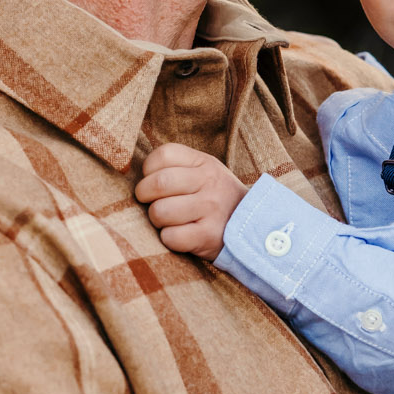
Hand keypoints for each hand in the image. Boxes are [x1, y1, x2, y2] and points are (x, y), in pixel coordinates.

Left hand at [136, 144, 247, 258]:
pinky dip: (169, 239)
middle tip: (151, 203)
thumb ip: (178, 166)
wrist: (254, 227)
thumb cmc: (217, 198)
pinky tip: (181, 235)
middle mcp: (209, 183)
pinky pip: (171, 237)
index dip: (149, 170)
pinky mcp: (208, 236)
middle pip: (158, 183)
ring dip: (157, 220)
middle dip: (144, 196)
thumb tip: (138, 173)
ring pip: (160, 212)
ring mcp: (210, 209)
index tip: (153, 181)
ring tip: (169, 220)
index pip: (163, 155)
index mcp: (205, 163)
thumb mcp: (206, 172)